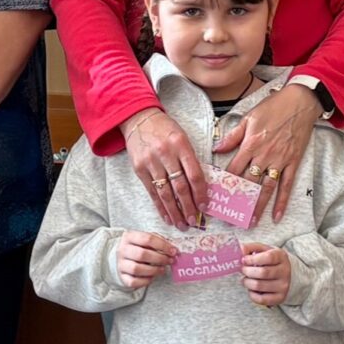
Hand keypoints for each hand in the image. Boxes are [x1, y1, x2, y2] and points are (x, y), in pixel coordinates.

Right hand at [116, 231, 174, 290]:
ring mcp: (121, 264)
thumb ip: (158, 241)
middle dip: (160, 258)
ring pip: (137, 269)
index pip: (147, 239)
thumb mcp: (144, 239)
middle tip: (169, 261)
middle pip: (142, 254)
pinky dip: (145, 281)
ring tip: (162, 269)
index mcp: (129, 237)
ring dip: (154, 270)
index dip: (163, 245)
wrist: (119, 257)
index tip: (173, 251)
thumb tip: (172, 249)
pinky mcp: (122, 277)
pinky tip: (152, 277)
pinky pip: (133, 281)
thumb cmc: (136, 247)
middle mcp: (123, 250)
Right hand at [125, 109, 205, 229]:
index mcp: (181, 145)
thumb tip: (201, 186)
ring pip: (165, 192)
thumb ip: (190, 159)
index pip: (194, 174)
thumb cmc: (165, 129)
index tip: (204, 206)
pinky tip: (166, 217)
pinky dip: (160, 206)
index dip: (200, 192)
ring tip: (181, 224)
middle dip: (188, 207)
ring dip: (174, 211)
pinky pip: (152, 192)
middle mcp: (166, 154)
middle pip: (180, 186)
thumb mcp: (183, 137)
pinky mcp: (139, 169)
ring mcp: (151, 162)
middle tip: (193, 221)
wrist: (139, 119)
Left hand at [219, 82, 318, 223]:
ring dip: (257, 207)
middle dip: (238, 201)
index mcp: (250, 144)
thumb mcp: (248, 117)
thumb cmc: (273, 107)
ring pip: (266, 188)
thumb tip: (216, 148)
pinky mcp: (293, 163)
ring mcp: (279, 161)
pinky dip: (282, 202)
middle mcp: (263, 155)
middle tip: (230, 217)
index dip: (224, 184)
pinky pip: (286, 185)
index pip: (233, 169)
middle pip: (248, 183)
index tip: (217, 196)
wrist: (300, 102)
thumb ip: (233, 136)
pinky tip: (276, 215)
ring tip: (250, 222)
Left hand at [241, 243, 291, 307]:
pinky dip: (252, 294)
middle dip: (247, 271)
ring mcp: (283, 286)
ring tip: (246, 279)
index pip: (268, 257)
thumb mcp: (264, 250)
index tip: (244, 260)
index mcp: (281, 257)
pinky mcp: (280, 298)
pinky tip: (251, 289)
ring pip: (259, 286)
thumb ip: (251, 248)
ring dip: (247, 282)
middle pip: (262, 273)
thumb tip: (240, 249)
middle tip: (243, 270)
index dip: (252, 259)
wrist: (288, 275)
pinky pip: (261, 299)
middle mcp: (285, 271)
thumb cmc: (271, 261)